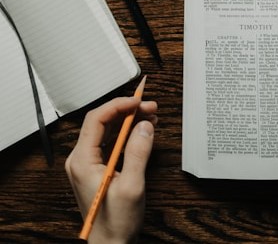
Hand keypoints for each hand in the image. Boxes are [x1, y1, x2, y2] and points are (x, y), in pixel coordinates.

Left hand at [65, 96, 157, 242]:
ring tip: (151, 115)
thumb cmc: (116, 222)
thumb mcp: (132, 186)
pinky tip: (143, 129)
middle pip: (102, 121)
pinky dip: (128, 132)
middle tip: (150, 106)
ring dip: (129, 120)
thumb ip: (138, 153)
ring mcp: (88, 163)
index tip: (138, 101)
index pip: (96, 119)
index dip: (118, 105)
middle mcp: (81, 159)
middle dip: (127, 110)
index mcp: (82, 161)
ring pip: (108, 130)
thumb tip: (145, 126)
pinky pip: (111, 142)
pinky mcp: (98, 168)